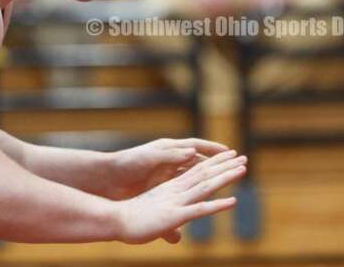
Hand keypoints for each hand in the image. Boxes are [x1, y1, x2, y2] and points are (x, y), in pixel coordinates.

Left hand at [108, 138, 228, 199]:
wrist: (107, 180)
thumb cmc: (126, 164)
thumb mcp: (149, 157)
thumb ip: (170, 155)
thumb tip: (192, 152)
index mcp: (169, 149)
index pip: (197, 146)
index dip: (214, 149)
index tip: (230, 151)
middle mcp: (171, 160)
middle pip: (200, 160)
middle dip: (217, 162)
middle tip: (236, 164)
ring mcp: (167, 173)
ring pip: (193, 175)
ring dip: (209, 176)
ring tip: (226, 179)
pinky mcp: (162, 187)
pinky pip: (183, 188)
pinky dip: (195, 190)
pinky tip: (205, 197)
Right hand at [118, 150, 247, 243]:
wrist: (113, 220)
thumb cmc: (131, 221)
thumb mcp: (156, 224)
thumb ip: (170, 229)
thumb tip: (178, 239)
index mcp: (172, 189)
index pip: (197, 173)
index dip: (214, 165)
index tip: (229, 158)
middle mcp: (177, 190)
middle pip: (205, 174)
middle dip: (225, 165)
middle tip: (244, 157)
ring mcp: (177, 201)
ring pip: (206, 186)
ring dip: (226, 178)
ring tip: (243, 169)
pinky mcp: (175, 214)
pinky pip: (200, 209)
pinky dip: (217, 205)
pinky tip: (233, 202)